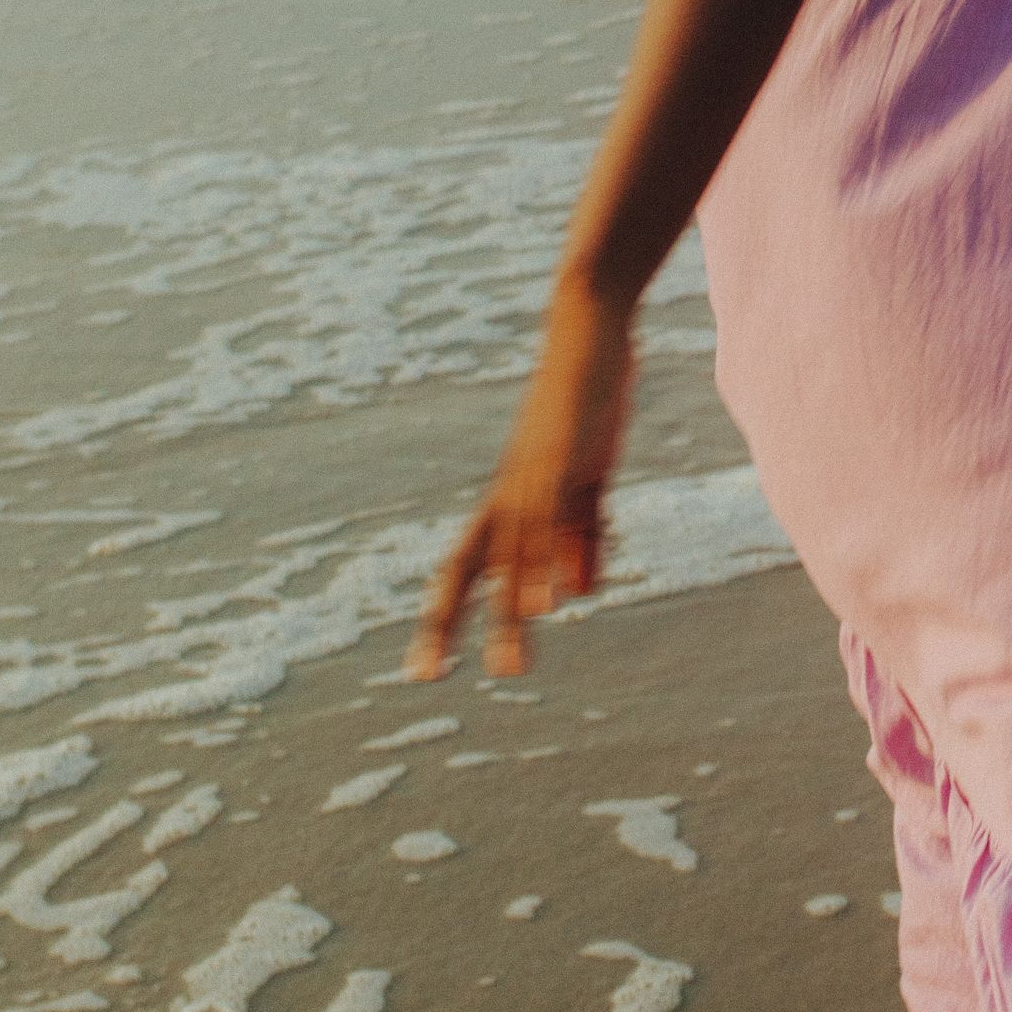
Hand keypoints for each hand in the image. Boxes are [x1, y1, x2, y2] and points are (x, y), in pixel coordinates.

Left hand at [412, 286, 635, 677]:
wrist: (588, 333)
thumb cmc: (585, 401)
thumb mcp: (587, 481)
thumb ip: (580, 537)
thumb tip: (573, 595)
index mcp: (509, 499)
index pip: (464, 567)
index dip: (444, 614)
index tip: (425, 665)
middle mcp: (509, 495)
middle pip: (466, 569)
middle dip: (445, 624)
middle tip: (423, 678)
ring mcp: (533, 480)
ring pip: (512, 559)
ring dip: (510, 617)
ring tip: (510, 668)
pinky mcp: (564, 462)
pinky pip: (551, 524)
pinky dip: (547, 564)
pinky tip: (550, 603)